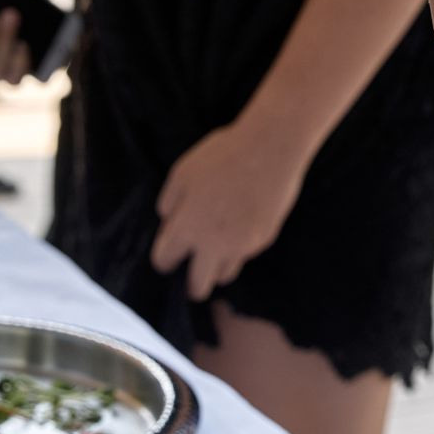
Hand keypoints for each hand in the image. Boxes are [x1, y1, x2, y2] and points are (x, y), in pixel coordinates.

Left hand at [150, 118, 310, 300]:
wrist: (270, 148)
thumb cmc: (222, 156)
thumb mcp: (182, 173)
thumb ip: (169, 202)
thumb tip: (168, 221)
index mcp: (188, 227)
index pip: (165, 260)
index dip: (163, 260)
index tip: (167, 257)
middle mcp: (214, 243)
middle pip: (198, 285)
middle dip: (191, 284)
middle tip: (192, 276)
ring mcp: (242, 245)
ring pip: (225, 275)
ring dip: (217, 267)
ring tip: (216, 249)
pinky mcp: (264, 239)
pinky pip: (245, 253)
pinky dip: (239, 247)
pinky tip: (239, 224)